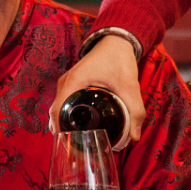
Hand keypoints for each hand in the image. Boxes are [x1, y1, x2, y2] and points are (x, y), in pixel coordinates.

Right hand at [49, 32, 144, 146]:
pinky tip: (80, 126)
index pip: (57, 111)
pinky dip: (67, 115)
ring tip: (77, 141)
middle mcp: (66, 83)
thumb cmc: (119, 59)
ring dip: (63, 123)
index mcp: (73, 83)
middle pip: (55, 112)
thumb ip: (135, 110)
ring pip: (59, 108)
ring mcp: (67, 82)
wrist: (117, 40)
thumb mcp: (129, 85)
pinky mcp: (72, 83)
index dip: (59, 130)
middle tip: (76, 148)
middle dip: (62, 131)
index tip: (68, 145)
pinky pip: (65, 102)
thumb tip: (135, 136)